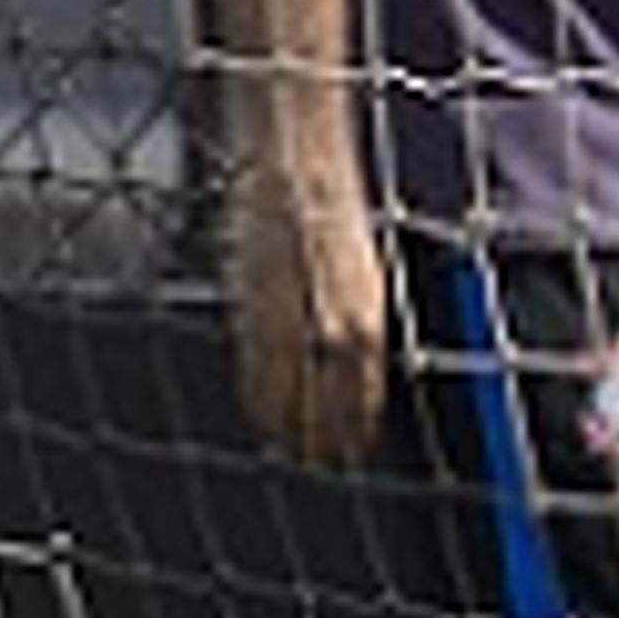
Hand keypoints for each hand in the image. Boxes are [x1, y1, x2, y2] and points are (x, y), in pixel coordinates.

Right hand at [226, 151, 391, 464]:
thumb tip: (361, 361)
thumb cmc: (334, 203)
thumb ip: (360, 317)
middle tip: (323, 461)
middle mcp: (331, 318)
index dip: (357, 425)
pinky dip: (258, 393)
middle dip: (324, 435)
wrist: (294, 156)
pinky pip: (253, 363)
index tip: (357, 449)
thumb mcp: (363, 266)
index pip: (363, 391)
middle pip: (325, 402)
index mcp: (368, 311)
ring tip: (292, 448)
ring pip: (285, 390)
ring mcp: (286, 312)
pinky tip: (262, 410)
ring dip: (289, 424)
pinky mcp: (249, 300)